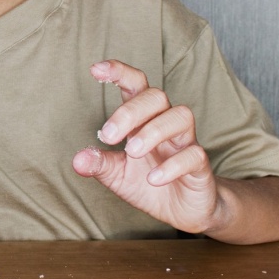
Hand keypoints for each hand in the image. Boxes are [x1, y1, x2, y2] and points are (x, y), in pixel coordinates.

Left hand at [72, 59, 221, 233]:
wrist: (184, 210)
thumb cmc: (149, 183)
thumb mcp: (118, 175)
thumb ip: (100, 164)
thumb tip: (78, 160)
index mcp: (144, 120)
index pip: (135, 85)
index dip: (119, 72)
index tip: (95, 69)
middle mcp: (166, 124)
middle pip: (156, 96)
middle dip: (130, 112)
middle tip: (108, 136)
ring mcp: (186, 142)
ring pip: (180, 116)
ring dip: (153, 131)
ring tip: (132, 152)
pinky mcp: (200, 166)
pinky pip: (194, 154)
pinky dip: (172, 165)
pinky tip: (153, 179)